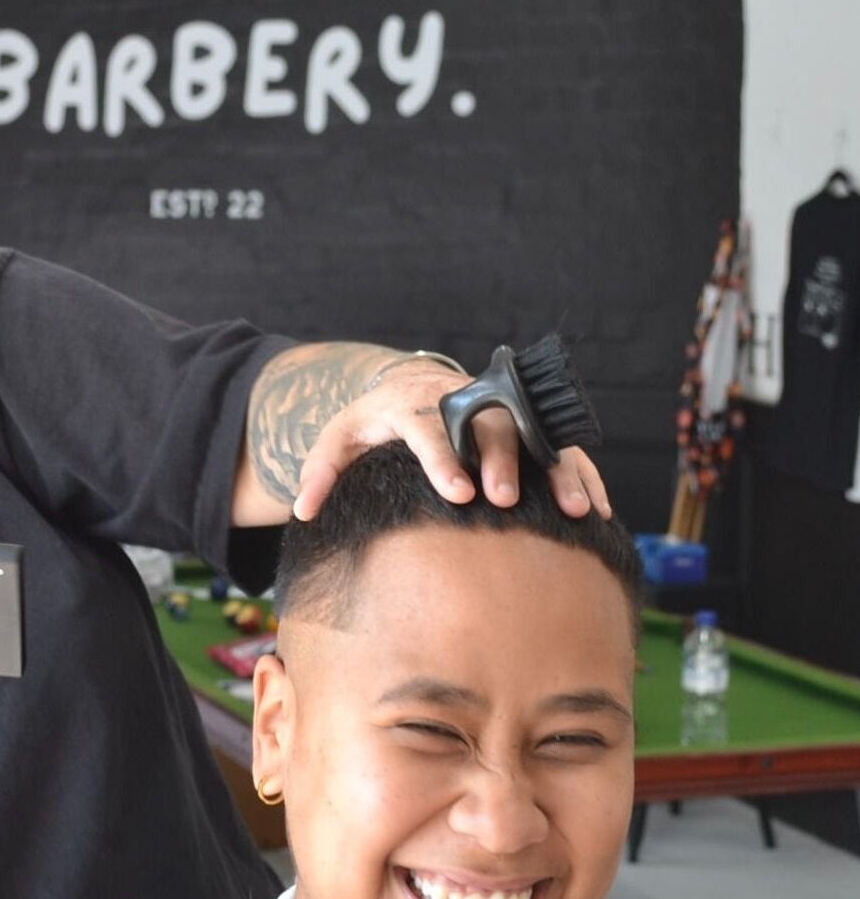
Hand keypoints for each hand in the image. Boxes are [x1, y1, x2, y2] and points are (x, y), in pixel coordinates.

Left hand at [291, 358, 611, 521]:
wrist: (407, 387)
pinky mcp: (525, 424)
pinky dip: (580, 474)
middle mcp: (462, 402)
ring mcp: (498, 411)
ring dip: (557, 471)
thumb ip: (320, 472)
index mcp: (412, 404)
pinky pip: (560, 446)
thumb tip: (303, 511)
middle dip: (503, 460)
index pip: (429, 428)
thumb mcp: (339, 438)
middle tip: (506, 500)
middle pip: (489, 426)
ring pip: (535, 434)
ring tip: (574, 510)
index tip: (458, 492)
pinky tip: (596, 509)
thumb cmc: (372, 422)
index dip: (445, 459)